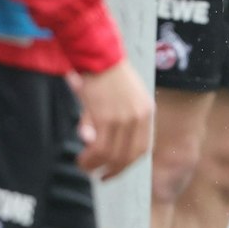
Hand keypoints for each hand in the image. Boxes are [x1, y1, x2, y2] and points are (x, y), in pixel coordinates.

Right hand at [70, 63, 151, 180]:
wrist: (98, 52)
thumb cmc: (105, 72)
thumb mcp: (118, 97)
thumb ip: (110, 121)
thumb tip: (89, 140)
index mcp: (146, 111)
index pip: (142, 148)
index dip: (128, 164)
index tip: (114, 171)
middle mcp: (139, 117)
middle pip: (128, 156)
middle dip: (112, 170)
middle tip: (97, 175)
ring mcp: (124, 118)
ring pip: (111, 155)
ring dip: (96, 166)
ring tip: (84, 166)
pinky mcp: (107, 117)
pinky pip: (99, 148)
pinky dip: (90, 158)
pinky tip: (81, 159)